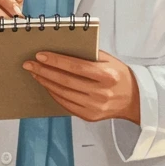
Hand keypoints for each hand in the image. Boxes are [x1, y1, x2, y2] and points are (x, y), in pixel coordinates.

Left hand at [23, 50, 140, 123]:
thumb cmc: (119, 75)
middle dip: (44, 71)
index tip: (40, 55)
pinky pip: (66, 104)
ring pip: (63, 93)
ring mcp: (95, 107)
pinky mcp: (89, 116)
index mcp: (107, 76)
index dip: (56, 61)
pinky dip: (54, 94)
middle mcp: (101, 93)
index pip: (76, 67)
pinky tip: (46, 85)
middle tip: (30, 64)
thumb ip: (88, 55)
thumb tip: (61, 49)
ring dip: (46, 82)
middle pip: (65, 81)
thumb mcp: (109, 60)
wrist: (134, 99)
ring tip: (35, 73)